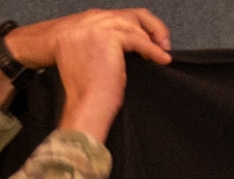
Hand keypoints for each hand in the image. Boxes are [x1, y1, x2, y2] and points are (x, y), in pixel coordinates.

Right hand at [31, 9, 172, 142]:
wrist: (84, 109)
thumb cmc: (87, 95)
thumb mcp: (89, 61)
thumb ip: (98, 45)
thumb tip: (125, 42)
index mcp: (70, 28)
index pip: (106, 17)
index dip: (128, 27)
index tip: (144, 38)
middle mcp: (79, 23)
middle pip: (120, 14)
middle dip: (144, 26)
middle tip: (161, 42)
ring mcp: (92, 28)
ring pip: (130, 23)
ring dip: (151, 36)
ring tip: (163, 50)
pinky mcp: (107, 37)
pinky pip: (137, 40)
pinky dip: (153, 50)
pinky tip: (162, 58)